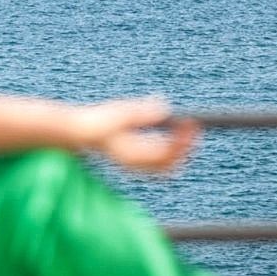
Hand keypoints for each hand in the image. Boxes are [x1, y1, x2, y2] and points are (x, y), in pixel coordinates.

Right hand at [75, 97, 199, 173]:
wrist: (81, 133)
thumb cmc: (98, 121)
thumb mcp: (120, 113)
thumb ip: (141, 112)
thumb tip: (165, 108)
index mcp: (133, 156)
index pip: (166, 154)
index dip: (182, 140)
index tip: (191, 122)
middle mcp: (137, 165)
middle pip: (171, 164)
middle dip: (186, 147)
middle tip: (196, 126)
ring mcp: (137, 166)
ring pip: (167, 166)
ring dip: (181, 150)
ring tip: (189, 130)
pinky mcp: (136, 162)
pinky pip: (160, 163)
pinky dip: (171, 152)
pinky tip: (175, 135)